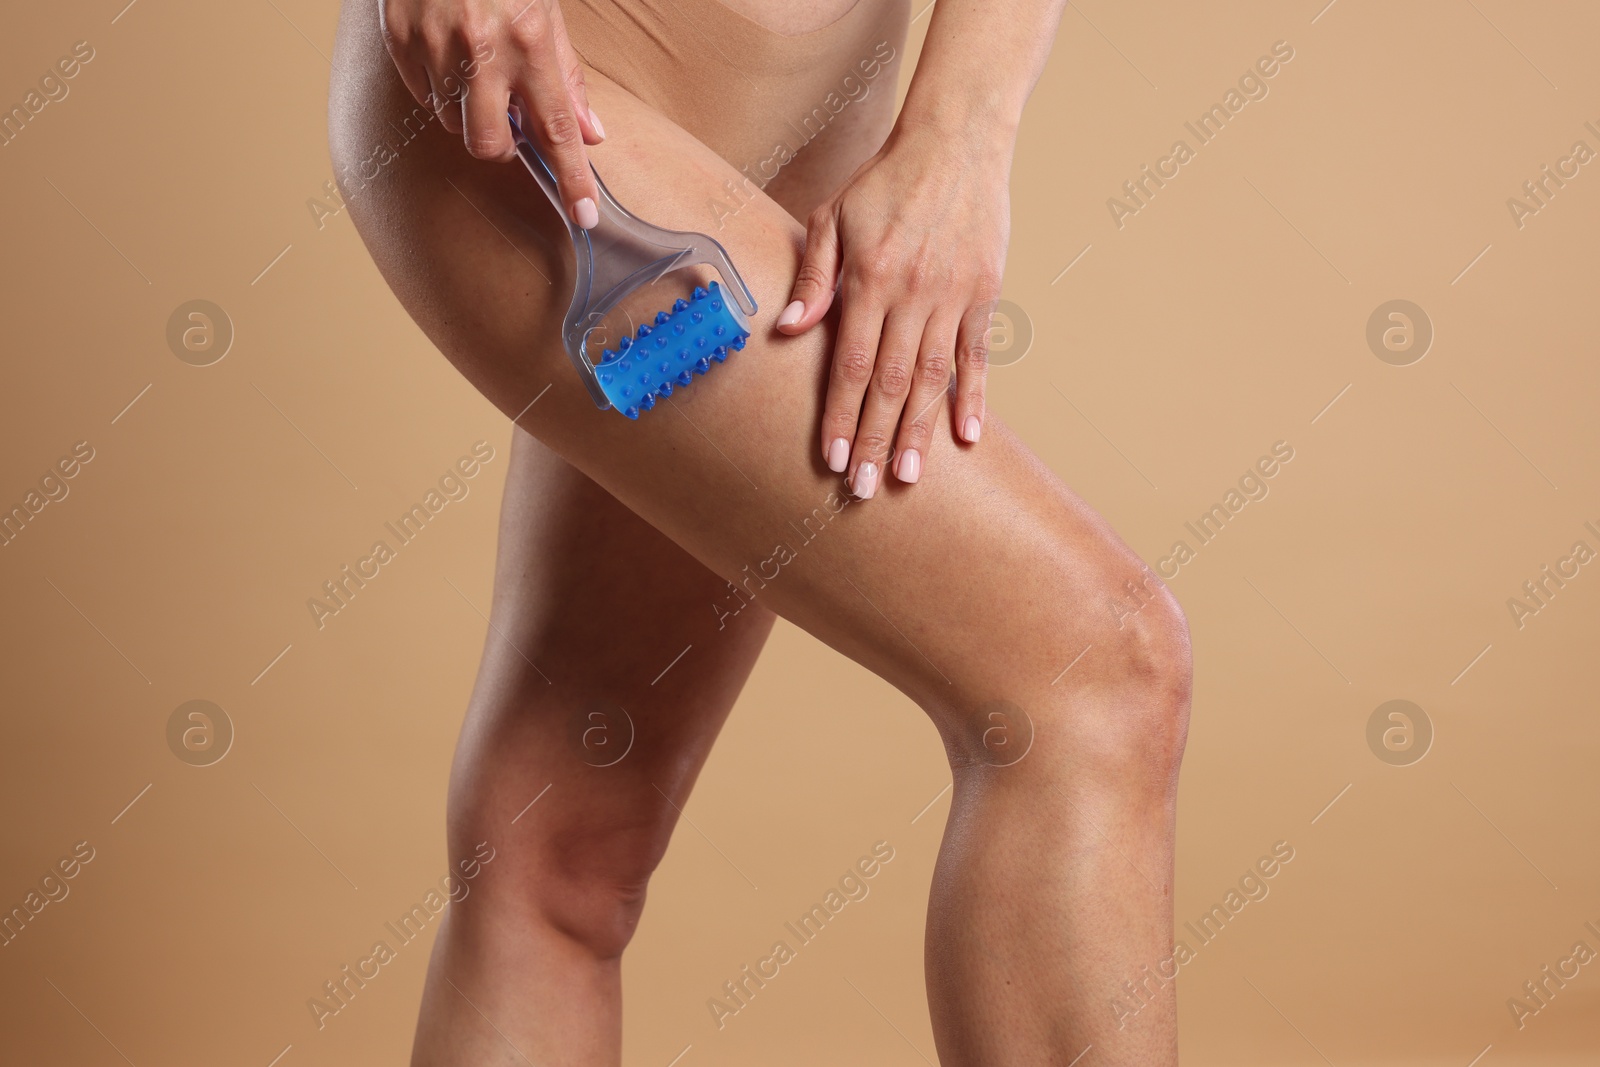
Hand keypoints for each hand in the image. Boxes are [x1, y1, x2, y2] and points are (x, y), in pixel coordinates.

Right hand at [380, 0, 604, 226]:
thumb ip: (568, 77)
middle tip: (507, 119)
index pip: (557, 129)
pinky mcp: (399, 42)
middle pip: (490, 146)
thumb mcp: (548, 12)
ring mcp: (434, 47)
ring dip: (468, 111)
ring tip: (474, 68)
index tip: (583, 215)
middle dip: (501, 147)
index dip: (572, 179)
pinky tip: (446, 52)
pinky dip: (438, 87)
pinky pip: (422, 95)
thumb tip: (591, 134)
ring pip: (452, 123)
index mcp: (529, 41)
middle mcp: (482, 49)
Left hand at [776, 119, 1010, 497]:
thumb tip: (788, 330)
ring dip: (918, 431)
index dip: (838, 414)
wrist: (956, 141)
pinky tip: (967, 437)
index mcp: (869, 279)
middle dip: (872, 438)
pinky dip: (974, 397)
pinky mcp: (984, 293)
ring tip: (905, 477)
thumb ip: (813, 277)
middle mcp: (911, 294)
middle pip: (888, 383)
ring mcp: (952, 296)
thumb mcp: (834, 216)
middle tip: (862, 489)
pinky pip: (978, 355)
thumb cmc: (885, 180)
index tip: (830, 458)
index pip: (849, 364)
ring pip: (932, 378)